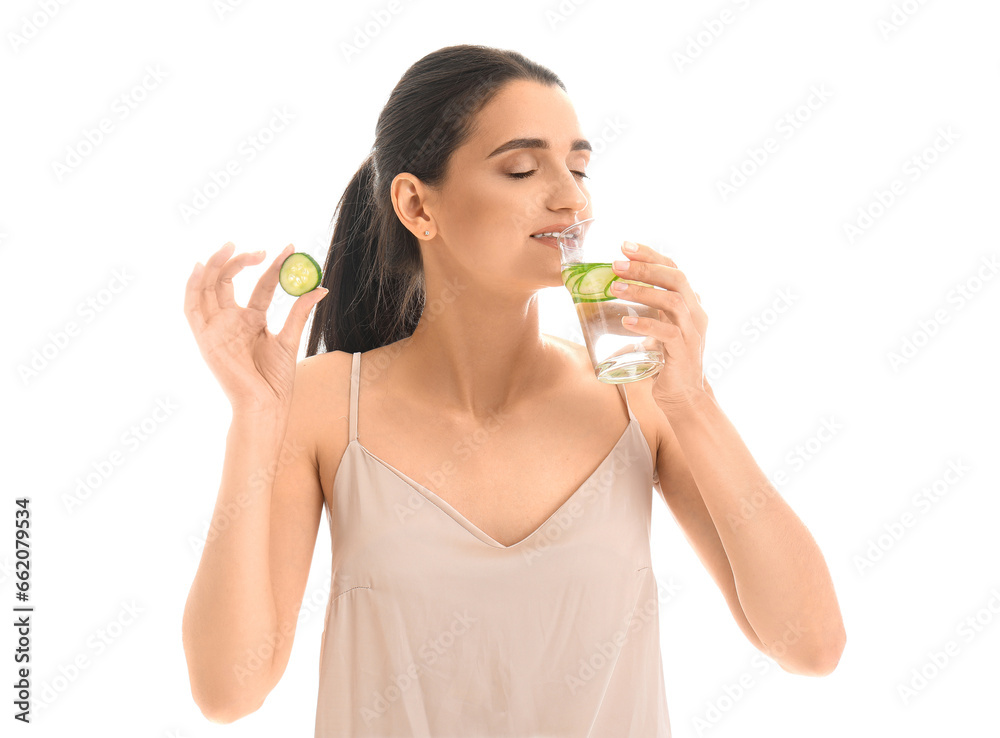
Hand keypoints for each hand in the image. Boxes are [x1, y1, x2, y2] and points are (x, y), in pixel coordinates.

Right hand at [183, 241, 329, 413]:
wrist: (265, 403)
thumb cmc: (277, 379)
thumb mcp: (290, 339)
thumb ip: (299, 312)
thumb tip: (319, 287)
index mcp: (253, 320)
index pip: (261, 285)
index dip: (274, 266)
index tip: (290, 248)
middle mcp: (232, 320)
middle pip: (228, 280)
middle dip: (240, 260)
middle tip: (259, 249)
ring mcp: (217, 327)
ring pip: (209, 287)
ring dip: (216, 265)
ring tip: (230, 246)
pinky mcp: (205, 338)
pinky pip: (192, 308)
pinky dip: (193, 286)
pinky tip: (201, 267)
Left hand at [610, 241, 708, 409]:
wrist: (684, 397)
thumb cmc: (666, 361)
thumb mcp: (658, 329)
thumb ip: (647, 312)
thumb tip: (613, 295)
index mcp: (689, 304)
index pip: (673, 269)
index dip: (650, 255)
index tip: (625, 246)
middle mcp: (695, 313)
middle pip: (675, 278)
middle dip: (645, 267)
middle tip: (616, 263)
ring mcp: (692, 332)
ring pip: (671, 301)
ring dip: (642, 291)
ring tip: (615, 287)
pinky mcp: (684, 352)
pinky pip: (667, 333)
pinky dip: (645, 324)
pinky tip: (626, 322)